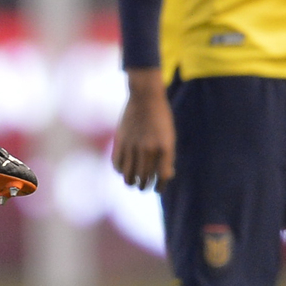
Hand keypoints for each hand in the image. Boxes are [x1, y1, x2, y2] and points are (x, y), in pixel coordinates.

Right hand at [112, 69, 174, 189]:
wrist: (145, 97)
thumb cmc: (160, 119)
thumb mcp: (168, 137)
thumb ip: (167, 157)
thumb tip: (165, 176)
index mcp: (164, 148)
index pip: (162, 176)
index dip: (160, 186)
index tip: (157, 188)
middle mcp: (149, 149)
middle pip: (144, 179)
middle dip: (144, 186)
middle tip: (143, 186)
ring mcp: (133, 146)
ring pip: (129, 175)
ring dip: (131, 182)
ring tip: (133, 182)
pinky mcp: (120, 141)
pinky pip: (117, 164)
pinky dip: (120, 170)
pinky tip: (124, 169)